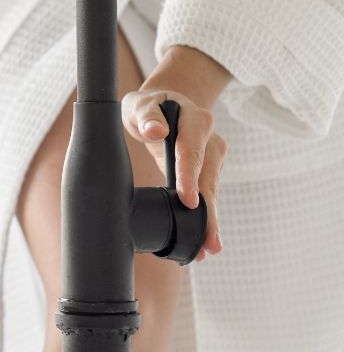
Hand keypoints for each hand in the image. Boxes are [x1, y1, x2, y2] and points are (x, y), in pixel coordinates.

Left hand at [120, 88, 226, 261]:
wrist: (164, 105)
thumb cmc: (148, 106)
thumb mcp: (140, 104)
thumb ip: (146, 115)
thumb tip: (157, 130)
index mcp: (196, 120)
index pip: (192, 151)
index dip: (190, 176)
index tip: (188, 200)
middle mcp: (211, 139)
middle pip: (208, 177)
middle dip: (208, 210)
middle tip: (209, 241)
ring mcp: (212, 157)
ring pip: (211, 190)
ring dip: (209, 219)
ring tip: (207, 248)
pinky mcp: (207, 171)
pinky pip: (206, 194)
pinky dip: (204, 216)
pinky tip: (203, 239)